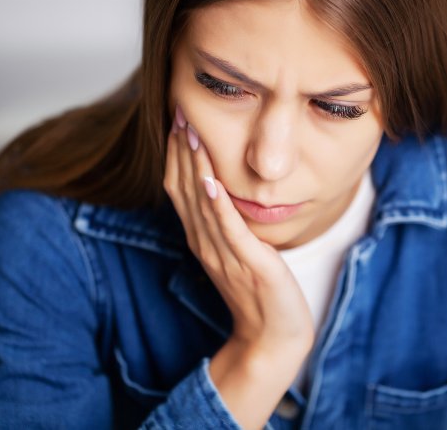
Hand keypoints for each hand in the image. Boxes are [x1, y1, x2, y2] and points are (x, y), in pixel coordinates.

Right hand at [163, 104, 314, 358]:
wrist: (271, 336)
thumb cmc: (257, 290)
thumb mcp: (234, 249)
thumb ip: (222, 221)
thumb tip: (218, 188)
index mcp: (201, 237)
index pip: (179, 188)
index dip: (175, 154)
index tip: (176, 119)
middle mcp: (205, 242)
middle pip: (184, 189)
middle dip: (180, 149)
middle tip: (177, 111)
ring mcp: (223, 253)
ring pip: (201, 203)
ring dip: (194, 166)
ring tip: (188, 132)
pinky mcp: (248, 262)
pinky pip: (228, 229)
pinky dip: (217, 204)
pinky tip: (211, 180)